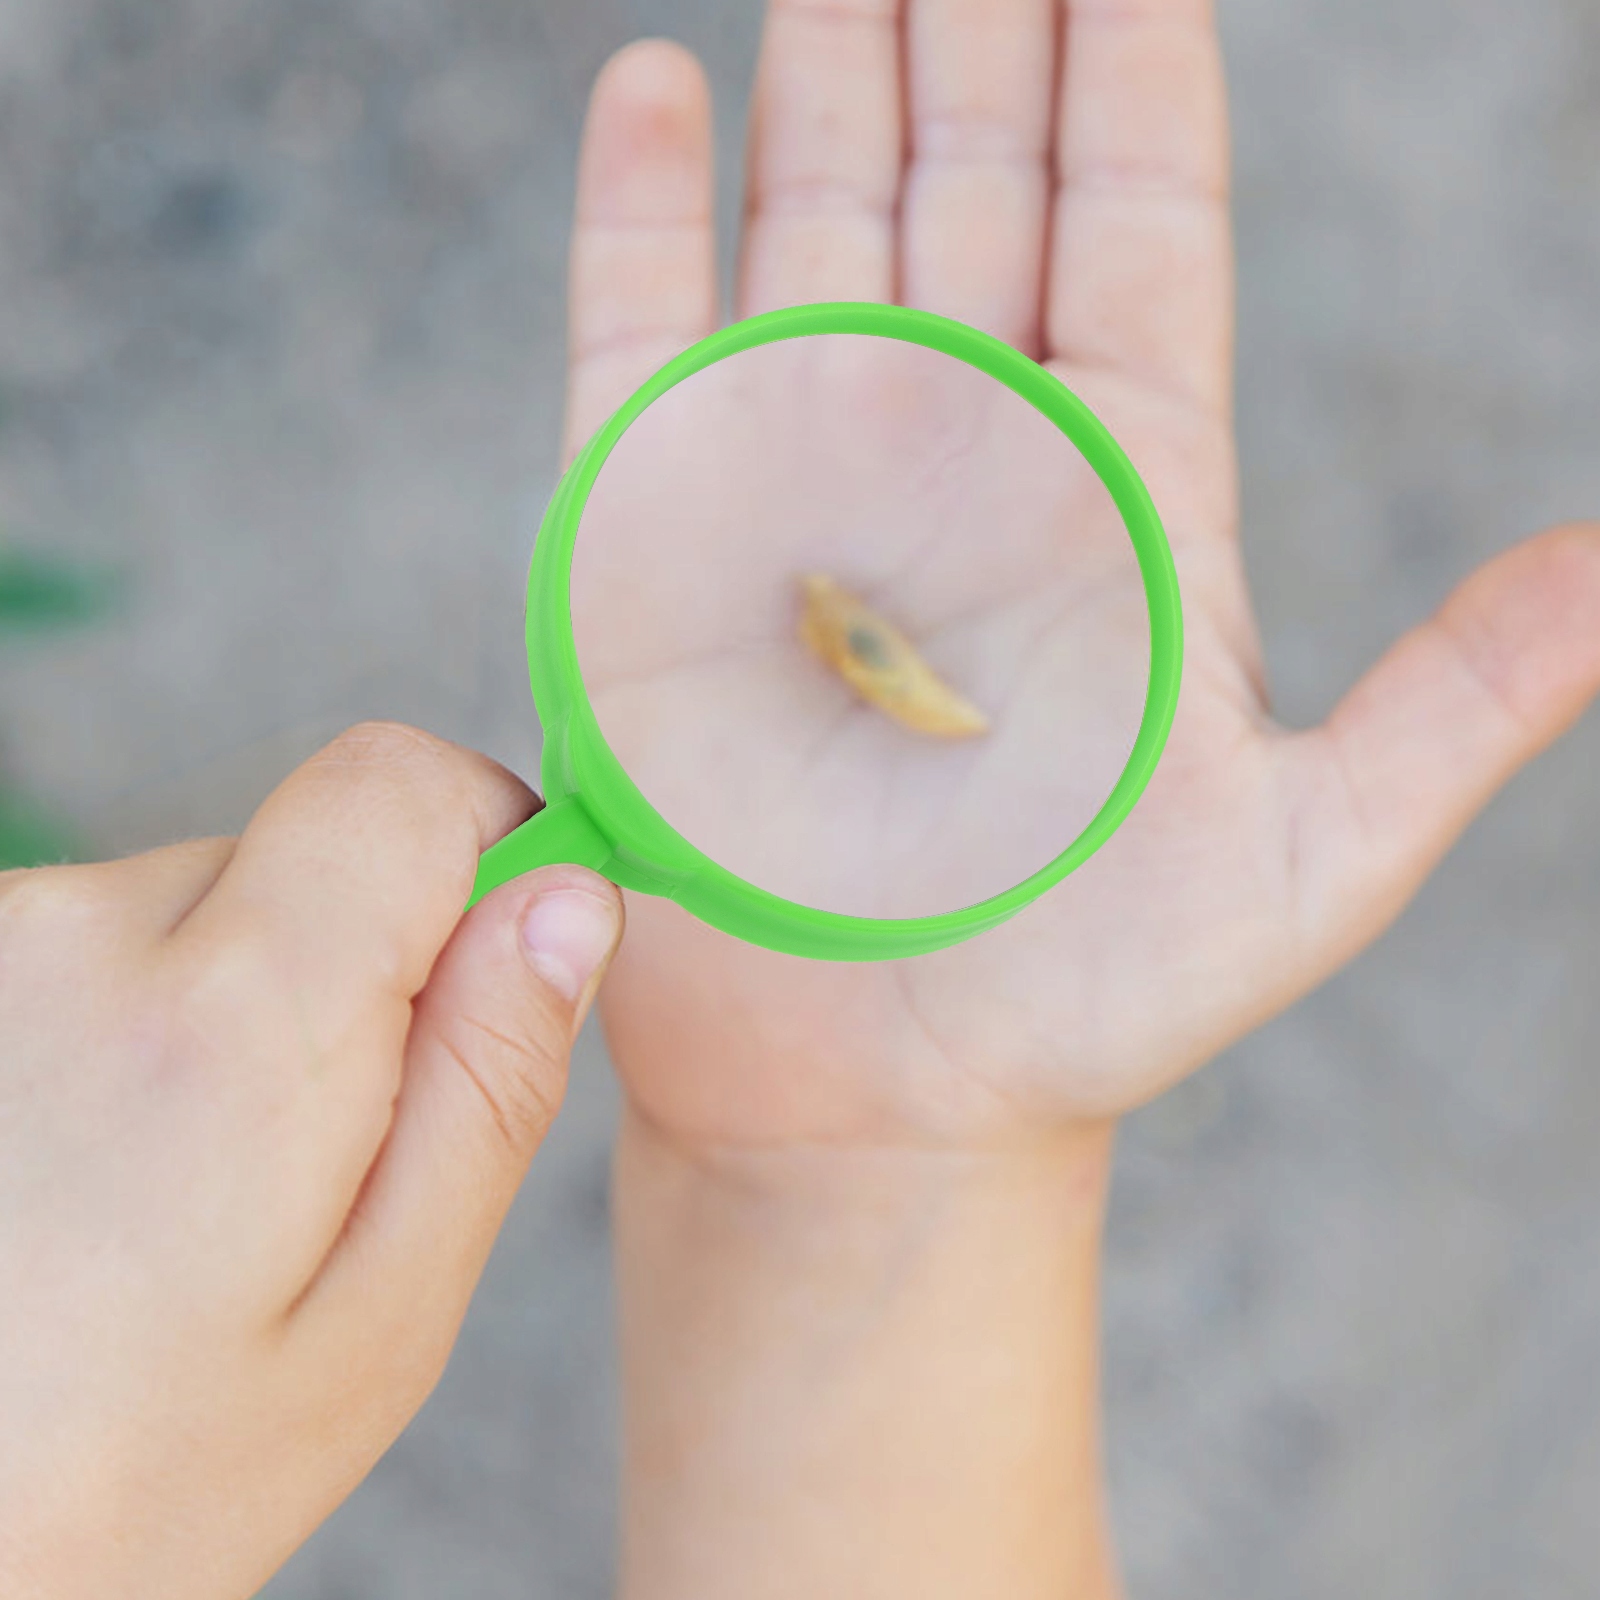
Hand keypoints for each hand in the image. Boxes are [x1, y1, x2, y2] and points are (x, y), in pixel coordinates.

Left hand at [0, 724, 621, 1598]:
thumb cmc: (127, 1478)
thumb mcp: (380, 1317)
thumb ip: (492, 1081)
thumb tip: (567, 901)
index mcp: (232, 1024)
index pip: (402, 784)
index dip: (484, 845)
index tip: (487, 968)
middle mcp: (79, 938)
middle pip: (304, 854)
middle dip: (352, 970)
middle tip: (307, 1158)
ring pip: (200, 906)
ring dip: (228, 1010)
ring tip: (174, 1191)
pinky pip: (97, 948)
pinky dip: (133, 1030)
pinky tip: (93, 1175)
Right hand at [565, 5, 1599, 1148]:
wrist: (877, 1109)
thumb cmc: (1079, 1003)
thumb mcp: (1303, 862)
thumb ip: (1457, 707)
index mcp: (1119, 504)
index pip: (1135, 229)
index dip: (1133, 68)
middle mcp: (961, 471)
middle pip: (974, 191)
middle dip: (971, 25)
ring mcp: (802, 500)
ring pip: (814, 237)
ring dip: (823, 78)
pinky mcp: (660, 561)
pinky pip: (644, 354)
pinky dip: (643, 221)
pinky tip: (652, 89)